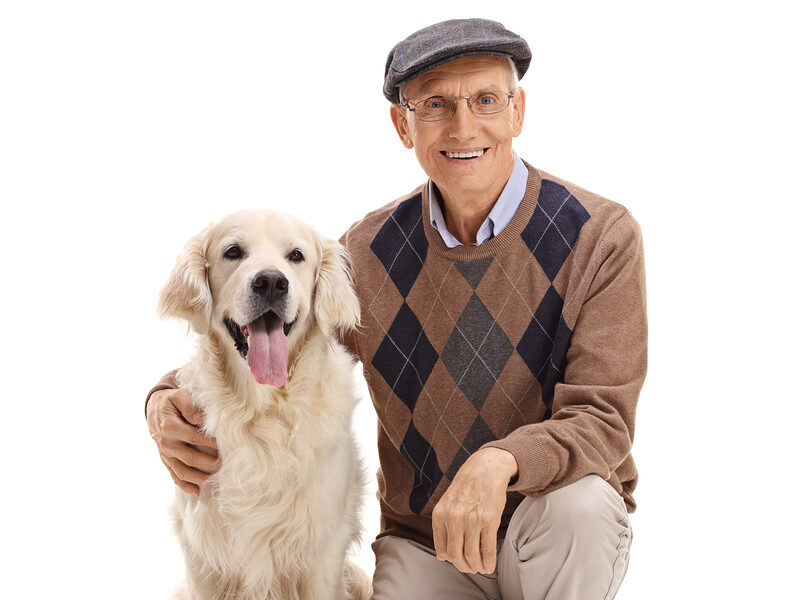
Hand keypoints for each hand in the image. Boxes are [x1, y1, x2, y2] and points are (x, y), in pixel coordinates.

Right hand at [146, 388, 219, 495]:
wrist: (154, 408)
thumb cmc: (171, 401)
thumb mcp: (178, 396)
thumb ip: (189, 405)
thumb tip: (200, 418)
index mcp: (170, 427)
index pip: (193, 437)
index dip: (209, 442)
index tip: (224, 445)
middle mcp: (166, 443)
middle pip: (189, 457)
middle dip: (208, 464)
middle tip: (224, 467)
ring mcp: (165, 453)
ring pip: (182, 470)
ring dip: (198, 478)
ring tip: (214, 482)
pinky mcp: (166, 460)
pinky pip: (174, 475)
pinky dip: (184, 485)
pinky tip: (197, 492)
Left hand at [431, 447, 517, 573]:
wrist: (485, 468)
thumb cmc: (466, 487)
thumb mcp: (447, 503)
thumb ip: (442, 527)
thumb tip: (441, 556)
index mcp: (440, 514)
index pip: (442, 549)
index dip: (451, 560)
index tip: (458, 562)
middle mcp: (454, 518)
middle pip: (456, 556)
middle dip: (463, 567)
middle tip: (470, 569)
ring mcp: (472, 520)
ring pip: (472, 555)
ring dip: (476, 567)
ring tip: (480, 568)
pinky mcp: (489, 520)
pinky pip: (488, 549)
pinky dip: (489, 562)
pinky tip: (489, 566)